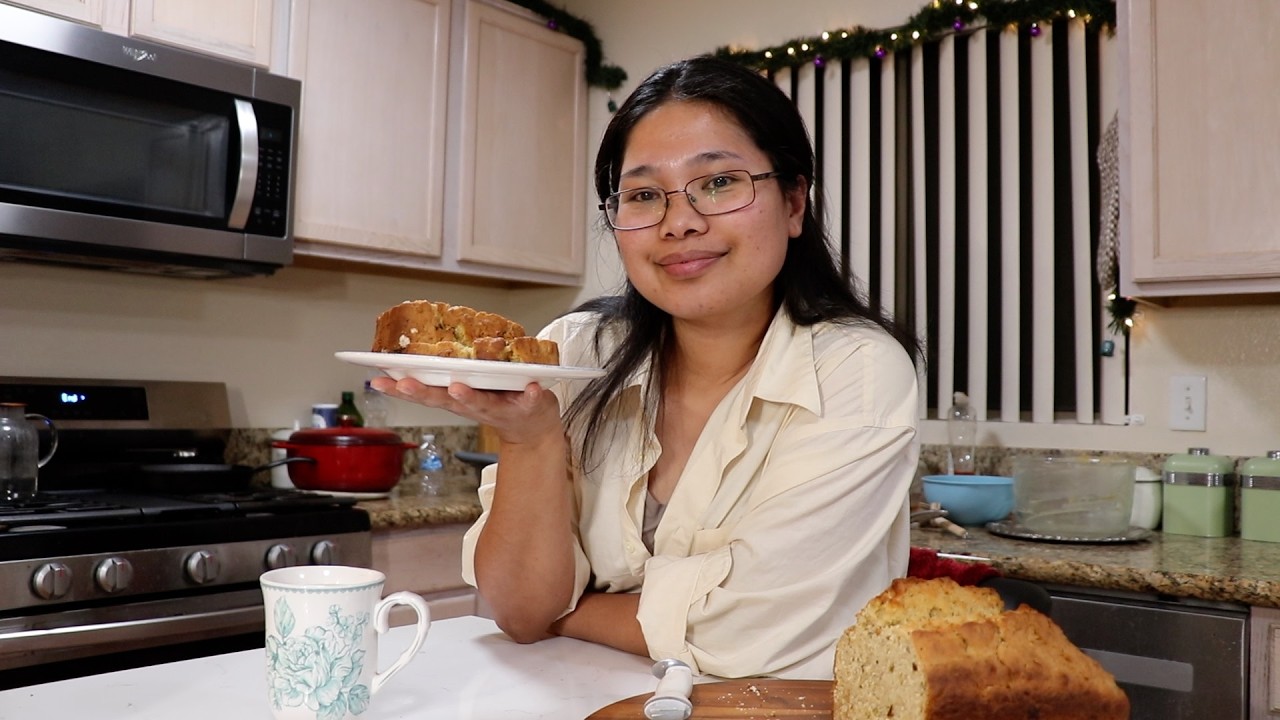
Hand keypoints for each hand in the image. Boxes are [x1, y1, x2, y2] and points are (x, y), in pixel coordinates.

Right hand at [369, 376, 561, 445]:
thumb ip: (445, 375)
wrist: (532, 428)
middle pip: (445, 399)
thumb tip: (413, 352)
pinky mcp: (529, 406)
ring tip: (457, 387)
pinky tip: (532, 388)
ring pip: (482, 403)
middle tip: (404, 382)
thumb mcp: (465, 392)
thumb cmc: (496, 401)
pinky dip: (531, 396)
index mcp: (457, 397)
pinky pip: (530, 401)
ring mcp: (501, 408)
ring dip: (469, 396)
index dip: (400, 388)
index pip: (424, 392)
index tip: (378, 379)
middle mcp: (473, 405)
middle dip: (423, 391)